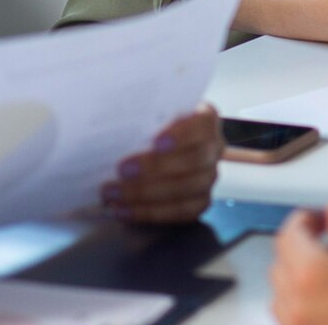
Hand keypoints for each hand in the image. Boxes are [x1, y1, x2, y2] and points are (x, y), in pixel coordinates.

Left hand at [99, 105, 223, 223]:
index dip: (182, 134)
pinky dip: (150, 213)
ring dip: (147, 193)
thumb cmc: (142, 128)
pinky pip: (182, 212)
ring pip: (189, 188)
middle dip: (157, 166)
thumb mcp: (142, 113)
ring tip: (114, 194)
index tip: (156, 141)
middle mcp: (213, 147)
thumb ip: (137, 116)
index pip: (202, 124)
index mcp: (205, 118)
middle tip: (122, 169)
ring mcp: (209, 176)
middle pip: (196, 159)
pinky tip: (123, 211)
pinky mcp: (200, 201)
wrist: (143, 152)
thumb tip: (117, 126)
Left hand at [271, 202, 327, 324]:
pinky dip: (309, 304)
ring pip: (285, 294)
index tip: (322, 219)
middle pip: (281, 263)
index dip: (307, 219)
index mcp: (317, 276)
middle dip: (305, 246)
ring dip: (304, 277)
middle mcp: (300, 308)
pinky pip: (296, 319)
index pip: (290, 235)